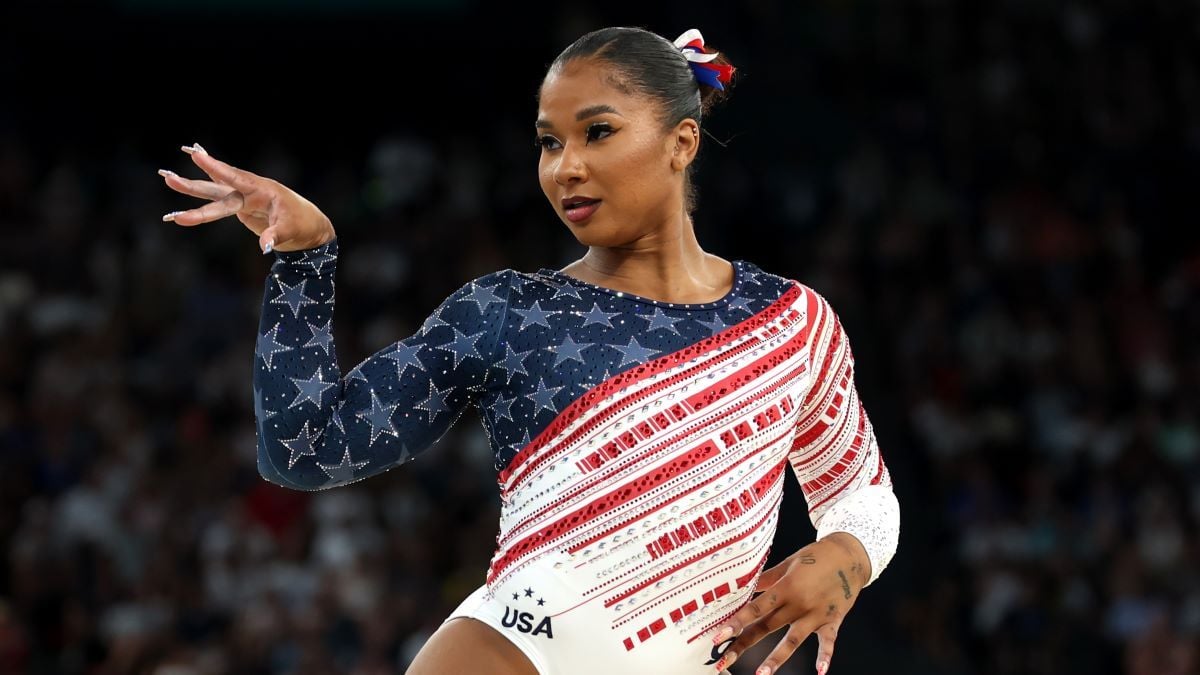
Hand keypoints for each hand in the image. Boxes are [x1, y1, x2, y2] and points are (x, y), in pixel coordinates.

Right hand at [159, 143, 334, 252]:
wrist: (308, 226)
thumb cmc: (302, 225)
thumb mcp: (290, 231)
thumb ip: (276, 236)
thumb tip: (265, 248)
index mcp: (261, 190)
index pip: (235, 178)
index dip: (216, 168)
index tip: (197, 156)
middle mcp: (248, 191)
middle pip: (216, 187)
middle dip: (192, 184)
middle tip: (166, 176)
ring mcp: (243, 198)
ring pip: (212, 193)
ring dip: (190, 189)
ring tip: (167, 178)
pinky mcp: (239, 207)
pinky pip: (217, 202)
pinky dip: (201, 200)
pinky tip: (186, 191)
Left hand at [711, 533, 870, 674]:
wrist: (850, 555)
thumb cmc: (817, 556)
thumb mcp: (788, 563)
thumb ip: (767, 579)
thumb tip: (744, 588)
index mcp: (785, 587)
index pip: (756, 608)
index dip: (736, 622)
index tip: (719, 635)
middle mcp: (798, 603)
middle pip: (766, 627)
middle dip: (743, 644)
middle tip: (724, 661)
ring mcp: (815, 614)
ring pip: (792, 640)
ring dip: (776, 658)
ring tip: (761, 673)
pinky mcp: (832, 621)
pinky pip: (828, 642)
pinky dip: (825, 657)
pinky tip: (820, 672)